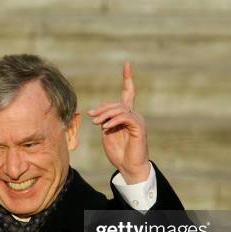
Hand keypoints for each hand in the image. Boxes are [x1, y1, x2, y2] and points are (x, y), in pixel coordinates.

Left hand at [88, 62, 149, 183]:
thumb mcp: (107, 133)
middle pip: (117, 103)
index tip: (127, 64)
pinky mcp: (139, 128)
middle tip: (91, 116)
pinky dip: (114, 120)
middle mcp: (134, 115)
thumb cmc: (118, 152)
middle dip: (102, 108)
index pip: (128, 92)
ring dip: (105, 114)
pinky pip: (125, 117)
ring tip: (96, 123)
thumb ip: (104, 120)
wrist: (128, 167)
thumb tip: (98, 111)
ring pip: (120, 109)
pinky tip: (106, 127)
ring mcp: (137, 120)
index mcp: (126, 115)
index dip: (128, 78)